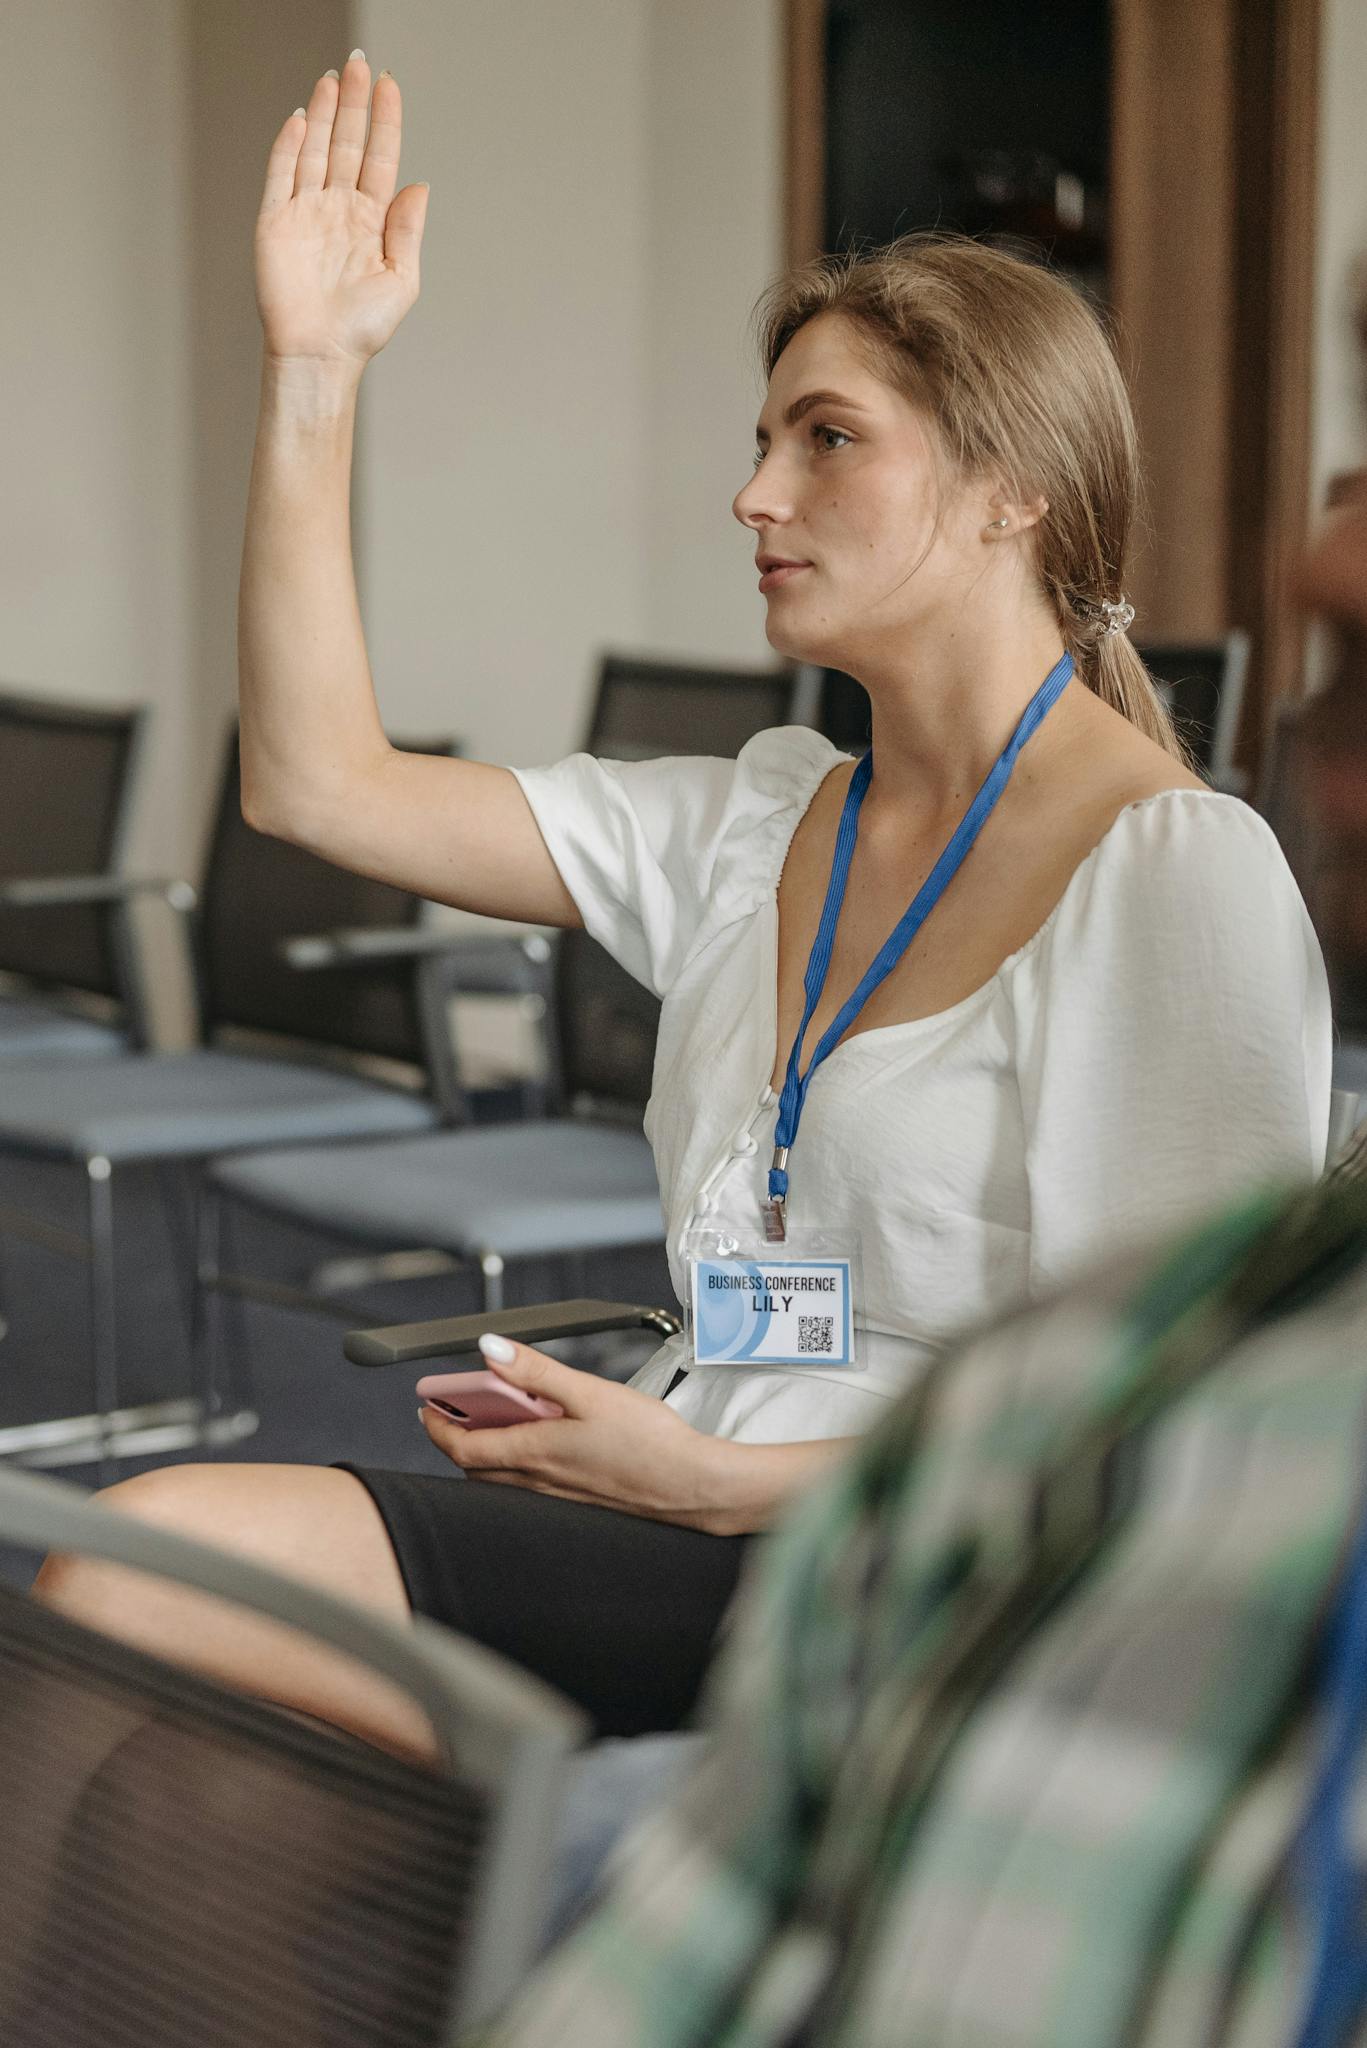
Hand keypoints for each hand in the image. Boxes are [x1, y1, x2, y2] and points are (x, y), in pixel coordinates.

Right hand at [255, 53, 428, 369]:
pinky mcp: (275, 222)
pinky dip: (290, 145)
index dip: (385, 120)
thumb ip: (407, 230)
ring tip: (333, 77)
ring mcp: (306, 212)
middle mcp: (339, 209)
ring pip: (315, 150)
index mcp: (372, 220)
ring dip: (324, 113)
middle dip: (354, 103)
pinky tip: (302, 118)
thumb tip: (419, 184)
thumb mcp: (402, 280)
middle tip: (358, 64)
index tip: (389, 85)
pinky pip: (281, 174)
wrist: (320, 354)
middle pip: (347, 143)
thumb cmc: (363, 329)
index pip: (380, 157)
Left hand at [418, 1340, 741, 1532]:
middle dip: (458, 1440)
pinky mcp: (580, 1501)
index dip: (438, 1427)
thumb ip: (537, 1370)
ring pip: (502, 1479)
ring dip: (486, 1454)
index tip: (426, 1408)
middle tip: (450, 1413)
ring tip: (493, 1422)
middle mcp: (540, 1480)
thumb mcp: (590, 1392)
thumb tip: (490, 1350)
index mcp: (536, 1451)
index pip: (464, 1447)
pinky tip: (542, 1445)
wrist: (693, 1488)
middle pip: (477, 1467)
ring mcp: (559, 1496)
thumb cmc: (650, 1443)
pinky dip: (516, 1466)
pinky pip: (529, 1487)